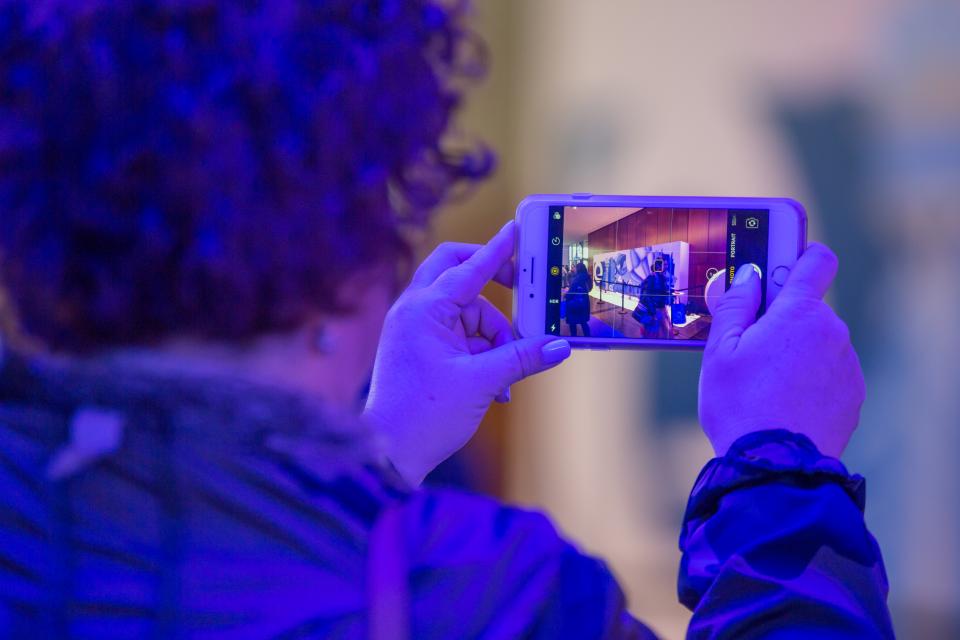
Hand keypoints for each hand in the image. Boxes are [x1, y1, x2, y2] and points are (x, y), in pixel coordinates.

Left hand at [364, 221, 571, 485]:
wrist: (386, 453)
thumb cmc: (424, 416)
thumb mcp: (481, 383)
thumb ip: (521, 358)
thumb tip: (560, 346)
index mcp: (424, 310)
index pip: (468, 268)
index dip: (498, 249)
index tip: (517, 228)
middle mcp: (414, 311)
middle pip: (455, 272)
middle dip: (490, 280)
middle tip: (519, 285)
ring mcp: (414, 329)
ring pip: (464, 312)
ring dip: (492, 338)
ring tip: (507, 377)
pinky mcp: (418, 349)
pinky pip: (457, 337)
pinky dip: (480, 354)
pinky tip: (496, 388)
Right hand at [699, 243, 864, 457]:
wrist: (775, 468)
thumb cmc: (740, 405)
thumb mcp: (720, 351)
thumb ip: (734, 305)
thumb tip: (748, 276)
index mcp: (799, 313)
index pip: (815, 260)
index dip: (798, 253)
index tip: (778, 262)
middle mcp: (833, 332)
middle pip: (807, 308)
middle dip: (781, 319)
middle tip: (748, 346)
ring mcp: (847, 365)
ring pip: (817, 342)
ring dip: (795, 351)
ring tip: (763, 384)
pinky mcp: (853, 395)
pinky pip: (828, 372)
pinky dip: (808, 379)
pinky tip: (782, 402)